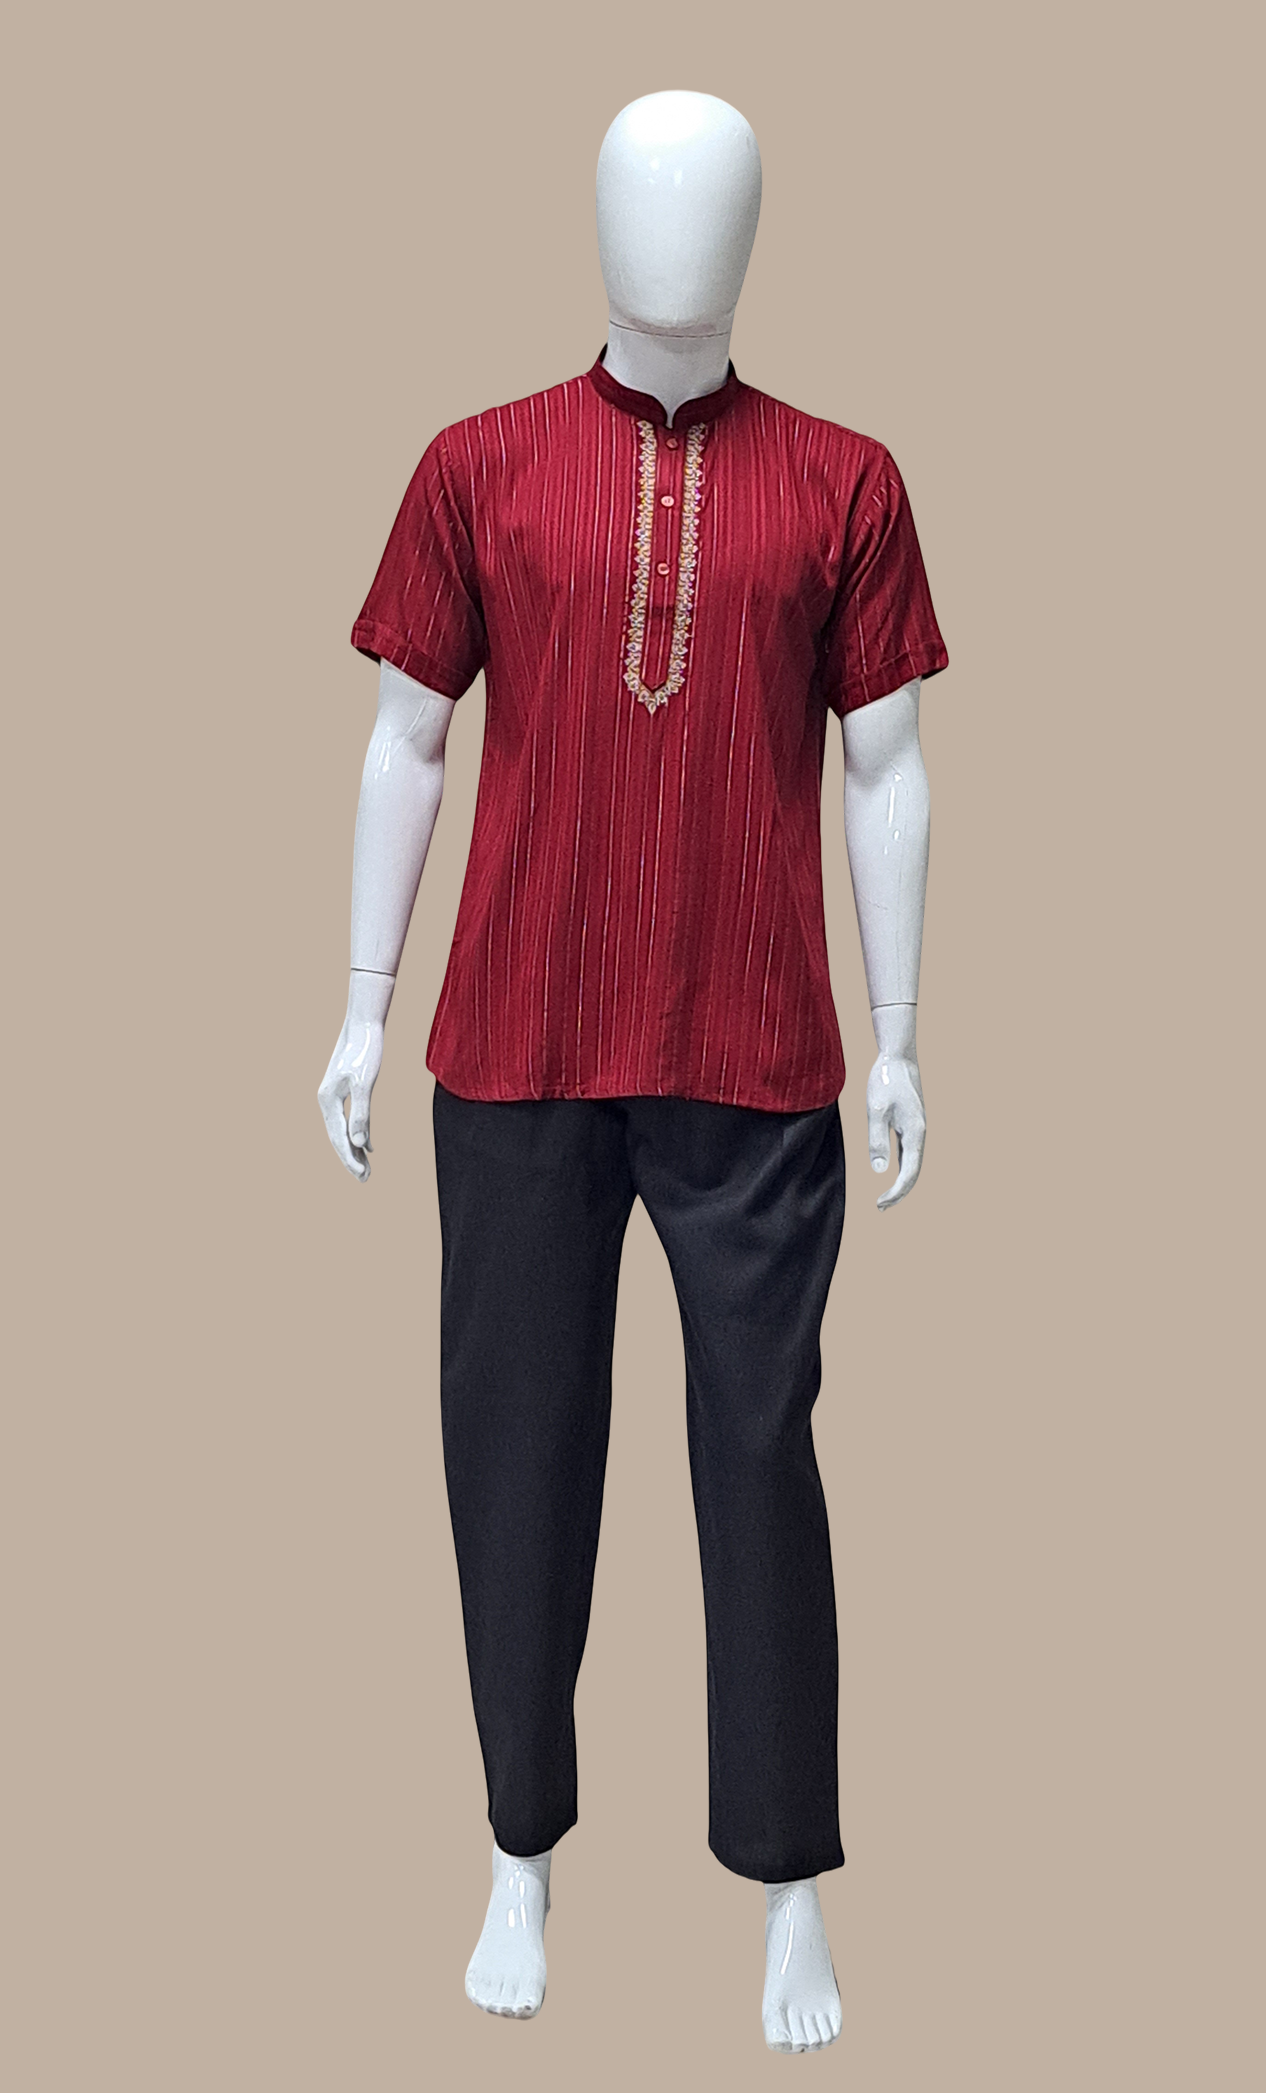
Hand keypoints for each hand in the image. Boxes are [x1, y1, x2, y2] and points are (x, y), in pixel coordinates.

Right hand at [317, 970, 394, 1179]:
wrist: (363, 1023)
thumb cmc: (365, 1051)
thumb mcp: (364, 1083)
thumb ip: (362, 1114)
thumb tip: (360, 1145)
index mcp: (328, 1100)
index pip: (339, 1138)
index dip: (350, 1159)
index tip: (363, 1176)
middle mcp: (327, 1100)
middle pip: (338, 1137)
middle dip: (351, 1159)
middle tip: (365, 1180)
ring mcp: (336, 1095)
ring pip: (344, 1129)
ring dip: (356, 1149)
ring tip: (367, 1170)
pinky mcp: (346, 1089)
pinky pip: (351, 1118)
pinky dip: (360, 1133)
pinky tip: (369, 1146)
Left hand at [866, 1049, 925, 1209]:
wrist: (898, 1057)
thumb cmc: (885, 1081)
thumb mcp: (876, 1110)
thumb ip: (877, 1139)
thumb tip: (879, 1171)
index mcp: (915, 1133)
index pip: (909, 1173)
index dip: (896, 1192)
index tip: (879, 1204)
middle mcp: (920, 1134)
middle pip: (914, 1172)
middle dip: (899, 1193)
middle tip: (880, 1208)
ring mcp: (917, 1129)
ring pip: (913, 1163)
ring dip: (900, 1182)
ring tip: (885, 1198)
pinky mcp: (910, 1124)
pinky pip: (908, 1152)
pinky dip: (900, 1166)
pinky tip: (890, 1172)